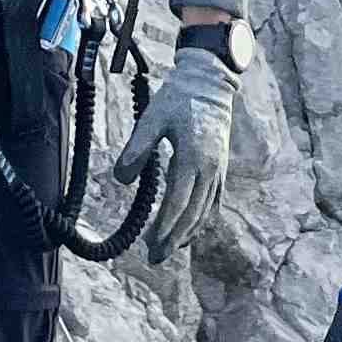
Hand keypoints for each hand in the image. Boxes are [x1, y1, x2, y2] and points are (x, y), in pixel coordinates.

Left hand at [109, 56, 236, 261]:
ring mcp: (219, 170)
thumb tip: (120, 180)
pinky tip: (189, 231)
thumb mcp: (151, 119)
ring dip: (187, 234)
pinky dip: (202, 220)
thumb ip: (136, 150)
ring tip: (168, 250)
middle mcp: (210, 169)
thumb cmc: (177, 99)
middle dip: (174, 238)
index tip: (150, 243)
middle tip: (155, 258)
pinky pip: (213, 202)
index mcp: (193, 158)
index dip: (165, 226)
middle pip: (193, 214)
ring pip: (205, 212)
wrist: (210, 83)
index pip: (178, 202)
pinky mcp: (221, 168)